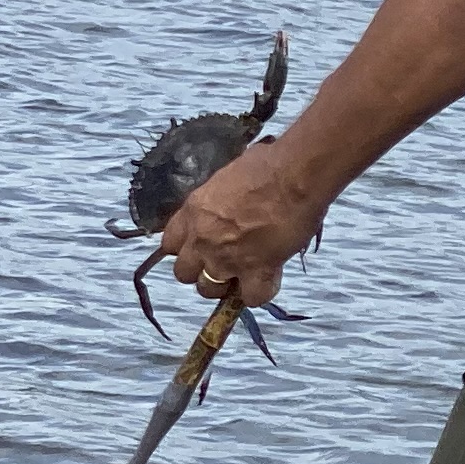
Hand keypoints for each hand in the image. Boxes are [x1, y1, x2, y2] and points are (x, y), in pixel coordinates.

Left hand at [162, 139, 326, 308]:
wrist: (295, 175)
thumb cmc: (269, 165)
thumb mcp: (229, 178)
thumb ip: (221, 201)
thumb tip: (233, 203)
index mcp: (194, 211)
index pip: (170, 244)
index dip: (186, 249)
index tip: (202, 247)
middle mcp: (202, 238)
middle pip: (183, 273)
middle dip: (201, 271)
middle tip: (224, 262)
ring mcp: (226, 258)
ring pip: (209, 290)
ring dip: (226, 285)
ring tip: (246, 273)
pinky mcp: (256, 271)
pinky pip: (251, 298)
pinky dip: (259, 292)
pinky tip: (270, 278)